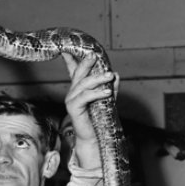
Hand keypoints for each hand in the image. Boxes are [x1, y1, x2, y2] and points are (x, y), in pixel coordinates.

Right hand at [62, 53, 119, 169]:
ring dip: (97, 78)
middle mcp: (73, 92)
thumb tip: (116, 74)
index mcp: (79, 89)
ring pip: (83, 84)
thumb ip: (111, 87)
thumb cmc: (100, 119)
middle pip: (78, 73)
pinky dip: (96, 93)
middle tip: (94, 55)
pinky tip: (107, 92)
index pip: (74, 71)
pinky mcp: (73, 109)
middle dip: (86, 63)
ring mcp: (71, 100)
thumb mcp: (108, 100)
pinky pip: (84, 97)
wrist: (95, 138)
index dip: (71, 59)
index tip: (69, 48)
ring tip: (110, 75)